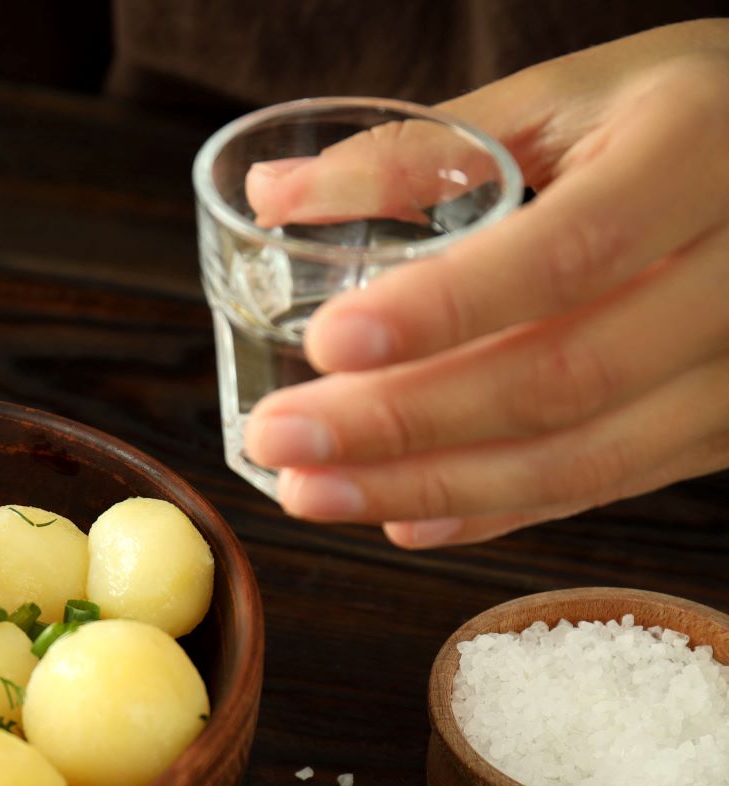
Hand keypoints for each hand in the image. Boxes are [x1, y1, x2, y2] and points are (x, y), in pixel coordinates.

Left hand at [241, 20, 728, 546]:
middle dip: (402, 423)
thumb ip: (423, 149)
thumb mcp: (568, 97)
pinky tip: (398, 518)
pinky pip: (603, 488)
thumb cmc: (676, 117)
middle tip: (278, 437)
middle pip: (563, 378)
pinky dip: (493, 510)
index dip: (442, 311)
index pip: (567, 254)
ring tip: (307, 491)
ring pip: (581, 459)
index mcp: (696, 157)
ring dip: (428, 488)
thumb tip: (271, 196)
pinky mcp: (726, 429)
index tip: (324, 343)